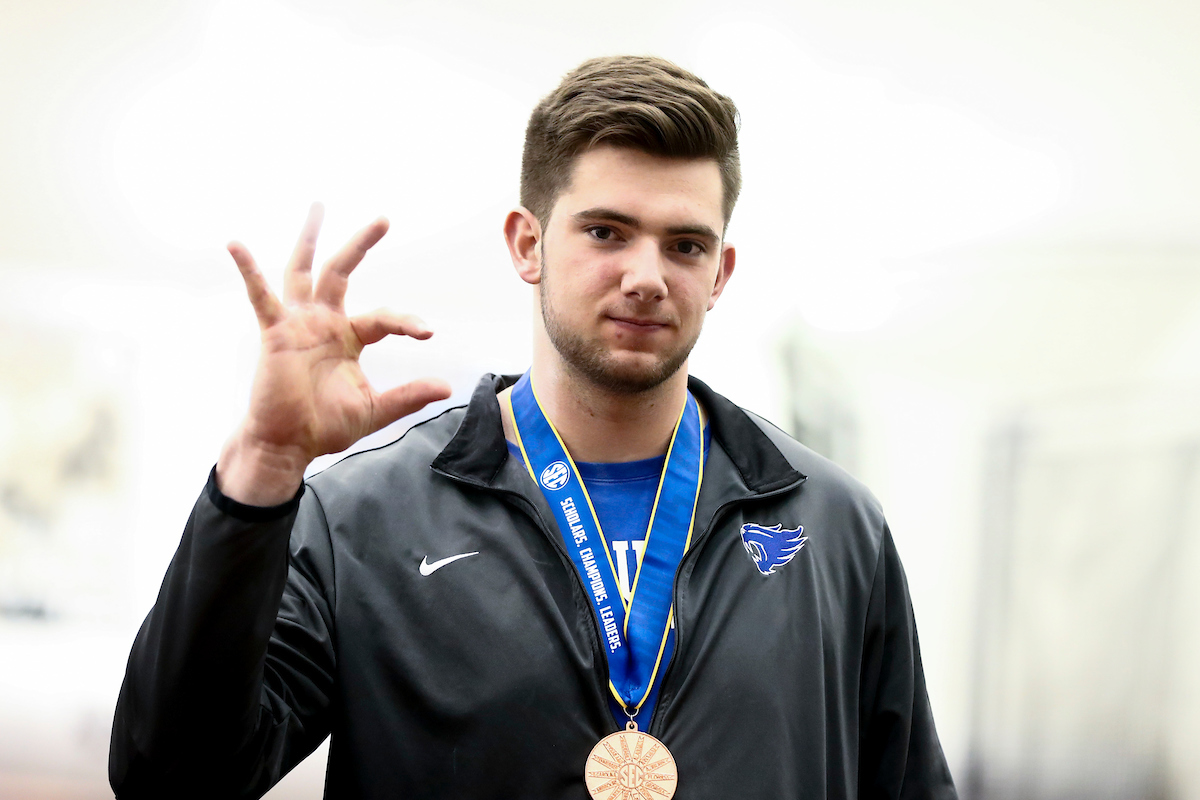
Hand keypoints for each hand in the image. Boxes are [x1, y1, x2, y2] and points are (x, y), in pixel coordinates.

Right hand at [216, 204, 451, 504]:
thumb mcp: (375, 410)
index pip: (383, 318)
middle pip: (343, 272)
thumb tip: (446, 388)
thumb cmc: (325, 426)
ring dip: (310, 238)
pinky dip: (247, 269)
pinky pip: (259, 296)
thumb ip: (407, 397)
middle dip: (362, 244)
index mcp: (348, 338)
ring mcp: (298, 323)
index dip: (406, 321)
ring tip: (319, 206)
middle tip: (384, 218)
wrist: (289, 444)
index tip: (427, 332)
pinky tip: (235, 243)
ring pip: (304, 271)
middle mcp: (323, 322)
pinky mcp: (275, 333)